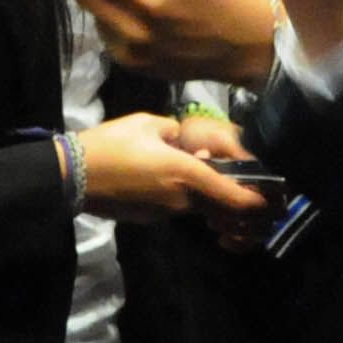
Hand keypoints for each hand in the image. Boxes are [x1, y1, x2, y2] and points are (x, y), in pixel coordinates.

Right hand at [80, 114, 268, 219]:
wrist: (73, 176)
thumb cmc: (110, 144)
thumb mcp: (147, 123)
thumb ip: (176, 131)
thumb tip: (186, 141)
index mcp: (186, 174)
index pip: (235, 197)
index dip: (257, 202)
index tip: (270, 197)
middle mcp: (181, 199)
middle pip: (219, 204)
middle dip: (230, 194)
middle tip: (231, 173)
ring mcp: (165, 213)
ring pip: (197, 204)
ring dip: (202, 191)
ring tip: (188, 165)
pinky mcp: (151, 218)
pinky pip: (176, 206)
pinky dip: (180, 195)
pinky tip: (161, 176)